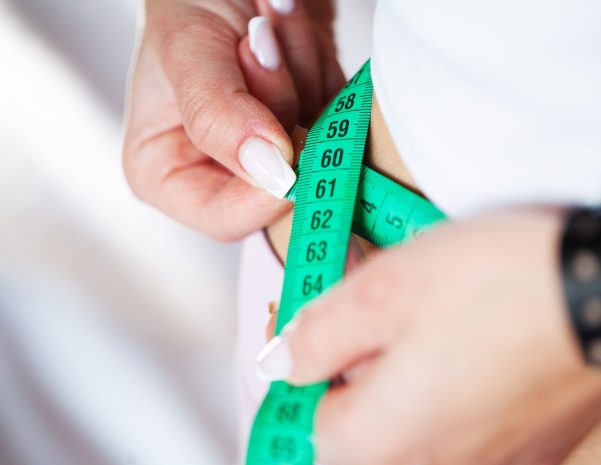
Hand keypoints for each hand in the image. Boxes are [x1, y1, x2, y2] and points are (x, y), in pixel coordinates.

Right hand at [123, 0, 343, 239]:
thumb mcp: (187, 49)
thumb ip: (219, 115)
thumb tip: (272, 173)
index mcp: (168, 172)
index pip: (227, 219)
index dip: (269, 188)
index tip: (292, 135)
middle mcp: (220, 172)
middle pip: (283, 182)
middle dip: (282, 100)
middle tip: (259, 38)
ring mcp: (272, 150)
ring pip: (319, 146)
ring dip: (304, 69)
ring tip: (269, 18)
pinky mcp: (308, 124)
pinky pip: (342, 117)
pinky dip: (324, 66)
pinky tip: (292, 29)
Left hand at [257, 210, 600, 464]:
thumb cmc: (495, 284)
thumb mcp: (380, 290)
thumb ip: (316, 336)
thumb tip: (284, 363)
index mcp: (382, 441)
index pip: (315, 419)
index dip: (322, 364)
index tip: (344, 319)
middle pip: (371, 421)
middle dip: (374, 365)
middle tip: (406, 304)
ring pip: (424, 421)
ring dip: (424, 374)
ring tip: (456, 317)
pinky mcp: (534, 450)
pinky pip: (475, 429)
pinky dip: (469, 393)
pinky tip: (490, 348)